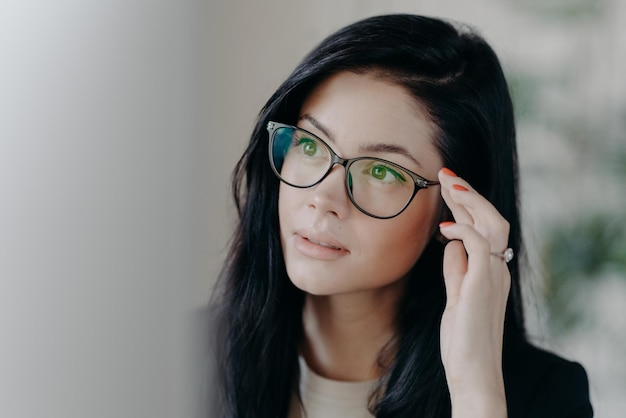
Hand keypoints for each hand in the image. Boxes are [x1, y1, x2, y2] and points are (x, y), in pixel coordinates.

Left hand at [437, 168, 510, 417]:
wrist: (474, 372)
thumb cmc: (462, 338)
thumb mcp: (455, 296)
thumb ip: (455, 270)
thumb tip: (449, 244)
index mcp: (492, 271)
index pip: (484, 227)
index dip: (466, 204)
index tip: (446, 187)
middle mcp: (498, 269)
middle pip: (491, 218)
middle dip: (468, 193)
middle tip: (446, 174)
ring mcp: (493, 277)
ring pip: (492, 224)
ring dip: (471, 202)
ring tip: (449, 185)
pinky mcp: (482, 286)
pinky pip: (479, 246)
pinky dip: (462, 231)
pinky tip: (443, 227)